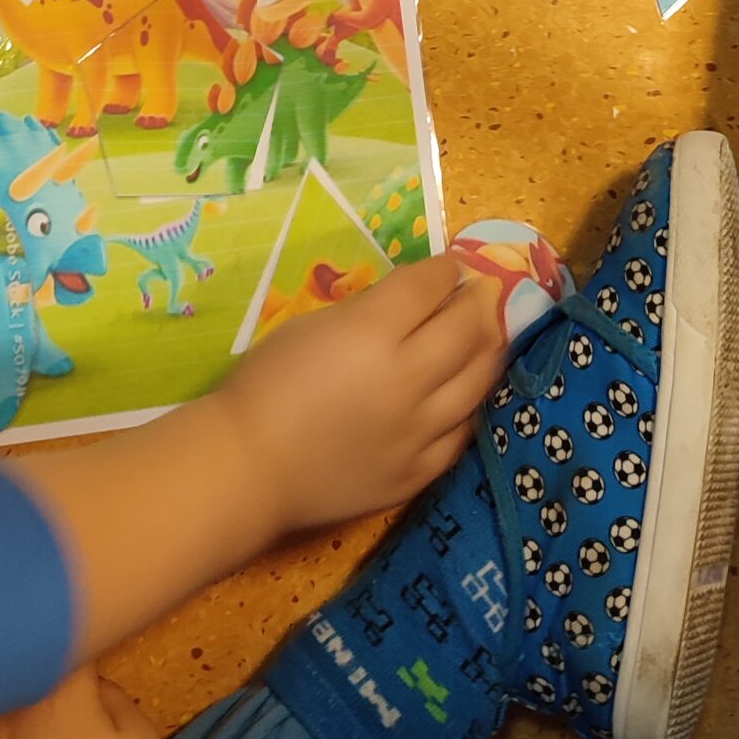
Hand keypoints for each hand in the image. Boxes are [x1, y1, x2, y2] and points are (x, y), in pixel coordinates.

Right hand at [217, 253, 507, 534]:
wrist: (249, 468)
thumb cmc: (267, 386)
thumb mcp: (313, 325)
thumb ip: (369, 310)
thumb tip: (414, 302)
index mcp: (372, 333)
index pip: (429, 286)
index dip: (447, 270)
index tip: (451, 267)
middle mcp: (407, 379)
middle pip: (467, 329)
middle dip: (479, 301)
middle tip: (482, 292)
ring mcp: (419, 431)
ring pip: (478, 381)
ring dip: (488, 349)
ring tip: (488, 335)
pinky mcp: (418, 472)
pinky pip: (461, 434)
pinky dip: (468, 405)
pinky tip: (465, 394)